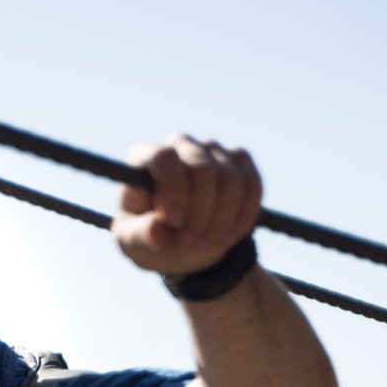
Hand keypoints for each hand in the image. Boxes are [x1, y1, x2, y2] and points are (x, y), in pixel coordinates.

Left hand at [110, 135, 262, 274]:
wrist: (179, 240)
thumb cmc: (148, 234)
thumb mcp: (134, 242)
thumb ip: (141, 236)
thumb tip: (157, 230)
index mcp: (145, 156)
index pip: (164, 158)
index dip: (173, 191)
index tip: (173, 222)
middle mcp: (179, 145)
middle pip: (203, 170)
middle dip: (200, 214)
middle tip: (188, 241)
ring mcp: (212, 149)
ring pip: (231, 181)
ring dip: (221, 220)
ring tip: (204, 242)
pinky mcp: (239, 161)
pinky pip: (252, 185)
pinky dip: (244, 216)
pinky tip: (228, 236)